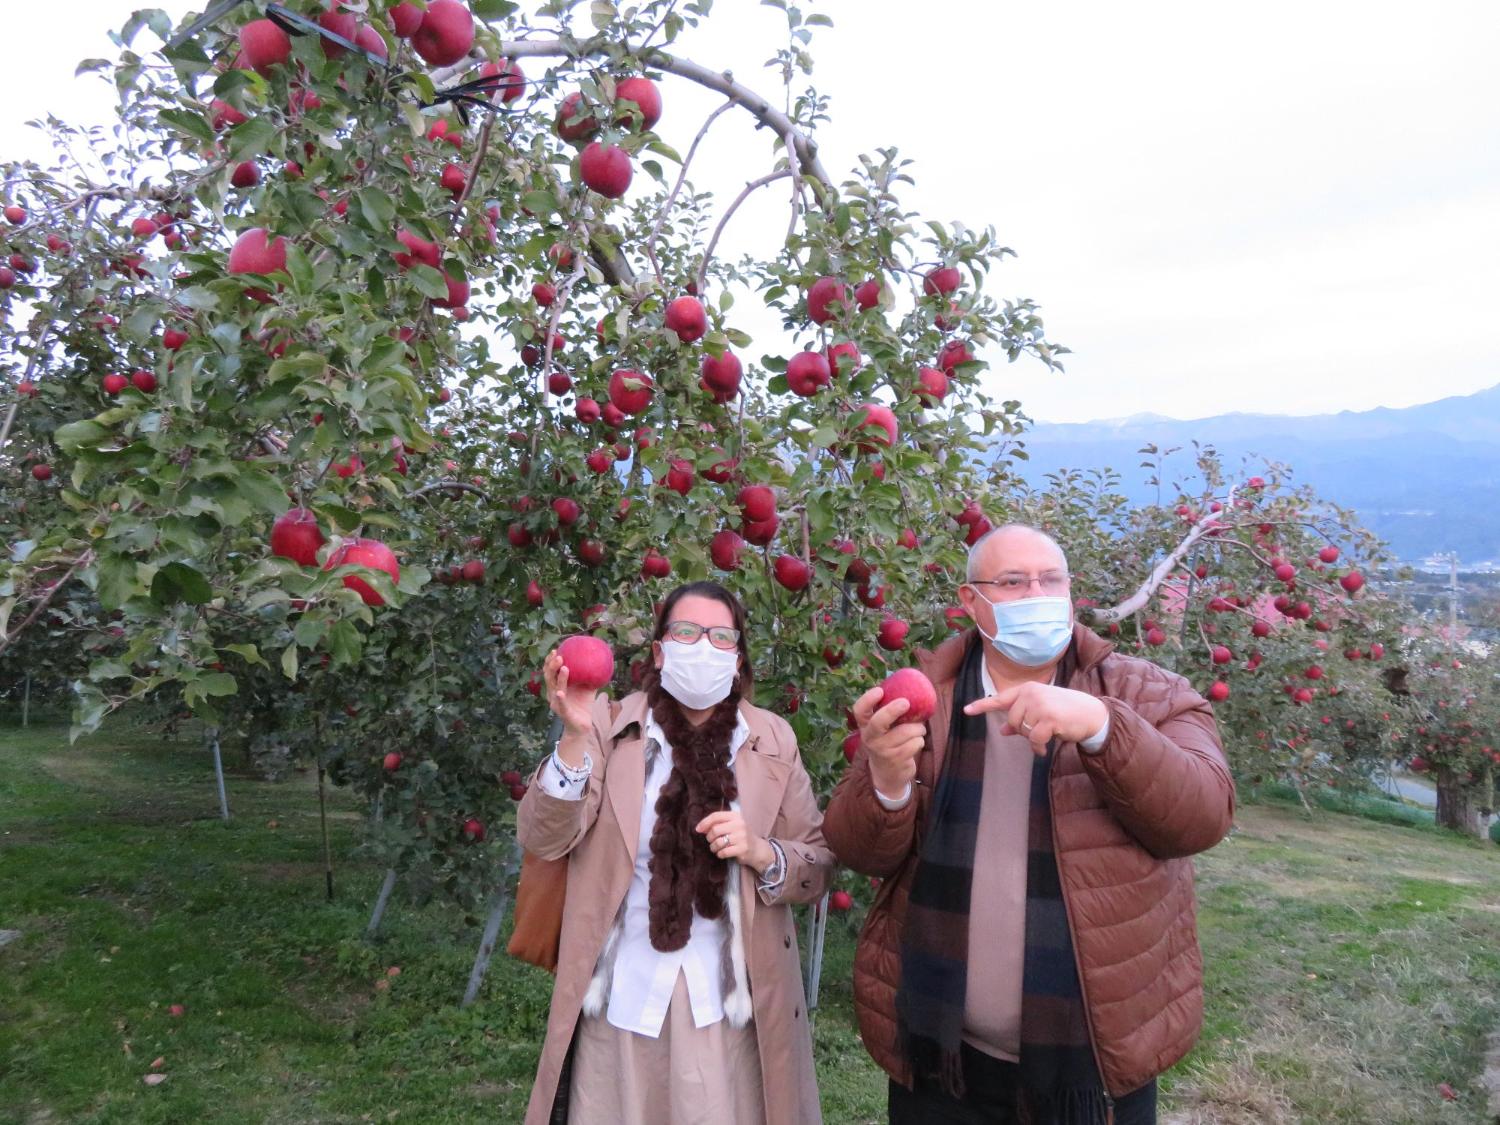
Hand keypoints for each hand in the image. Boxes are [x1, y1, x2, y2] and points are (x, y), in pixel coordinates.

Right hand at [543, 649, 595, 735]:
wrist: (582, 726)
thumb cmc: (583, 705)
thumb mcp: (588, 688)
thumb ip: (590, 676)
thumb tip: (600, 661)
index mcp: (557, 687)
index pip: (550, 672)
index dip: (550, 661)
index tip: (555, 650)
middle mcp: (553, 694)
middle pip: (549, 678)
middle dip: (551, 666)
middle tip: (559, 655)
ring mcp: (557, 704)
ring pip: (555, 688)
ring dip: (559, 678)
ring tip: (564, 667)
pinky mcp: (563, 713)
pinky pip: (561, 705)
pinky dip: (560, 698)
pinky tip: (560, 692)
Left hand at [695, 810, 773, 872]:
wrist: (758, 849)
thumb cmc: (741, 836)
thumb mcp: (732, 825)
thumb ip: (718, 824)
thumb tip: (700, 828)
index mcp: (736, 816)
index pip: (715, 816)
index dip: (704, 823)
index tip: (698, 830)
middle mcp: (740, 824)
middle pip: (715, 830)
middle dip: (709, 838)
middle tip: (711, 841)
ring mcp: (742, 837)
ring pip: (718, 842)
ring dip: (713, 847)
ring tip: (716, 848)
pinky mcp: (742, 849)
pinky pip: (723, 852)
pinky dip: (720, 854)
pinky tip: (722, 853)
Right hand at [851, 685, 926, 795]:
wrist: (886, 775)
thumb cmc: (888, 742)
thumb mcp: (881, 730)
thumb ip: (889, 713)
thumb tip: (909, 690)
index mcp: (865, 726)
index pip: (859, 710)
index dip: (868, 699)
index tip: (880, 690)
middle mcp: (871, 738)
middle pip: (878, 722)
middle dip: (892, 710)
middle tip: (906, 702)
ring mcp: (883, 750)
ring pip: (906, 731)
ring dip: (918, 728)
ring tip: (919, 730)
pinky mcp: (896, 760)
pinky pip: (915, 743)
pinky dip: (920, 740)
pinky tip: (916, 743)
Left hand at [962, 682, 1107, 755]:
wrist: (1091, 714)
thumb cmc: (1064, 712)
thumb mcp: (1040, 712)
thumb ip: (1021, 719)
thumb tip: (1002, 730)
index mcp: (1027, 689)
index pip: (1001, 699)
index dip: (982, 706)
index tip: (966, 710)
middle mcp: (1031, 693)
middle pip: (1012, 721)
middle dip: (1023, 731)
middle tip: (1039, 731)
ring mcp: (1040, 704)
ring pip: (1022, 731)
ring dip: (1032, 739)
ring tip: (1046, 736)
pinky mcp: (1049, 718)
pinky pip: (1034, 739)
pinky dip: (1038, 747)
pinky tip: (1045, 747)